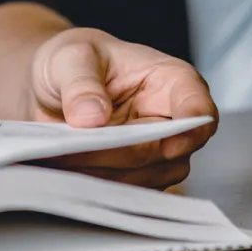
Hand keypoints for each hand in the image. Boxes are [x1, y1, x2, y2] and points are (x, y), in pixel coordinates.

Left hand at [28, 27, 217, 188]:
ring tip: (65, 155)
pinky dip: (95, 186)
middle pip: (167, 152)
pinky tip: (67, 170)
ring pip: (145, 178)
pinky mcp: (134, 176)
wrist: (54, 84)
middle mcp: (170, 120)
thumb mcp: (71, 57)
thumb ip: (81, 84)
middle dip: (121, 152)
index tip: (170, 146)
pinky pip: (124, 192)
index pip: (197, 106)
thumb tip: (92, 117)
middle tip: (78, 146)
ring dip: (104, 173)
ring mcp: (155, 153)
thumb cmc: (75, 60)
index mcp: (170, 80)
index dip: (190, 130)